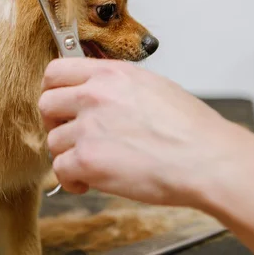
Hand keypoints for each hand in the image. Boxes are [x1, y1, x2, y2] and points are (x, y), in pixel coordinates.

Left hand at [39, 58, 241, 207]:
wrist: (207, 159)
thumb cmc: (190, 129)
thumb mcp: (151, 86)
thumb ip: (116, 85)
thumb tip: (96, 92)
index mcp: (110, 74)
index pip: (56, 71)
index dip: (53, 90)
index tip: (59, 104)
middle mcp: (94, 96)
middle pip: (46, 104)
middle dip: (54, 122)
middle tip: (69, 134)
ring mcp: (89, 127)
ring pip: (53, 140)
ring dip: (68, 154)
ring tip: (90, 164)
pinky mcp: (88, 160)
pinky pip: (60, 169)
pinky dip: (70, 180)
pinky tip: (87, 182)